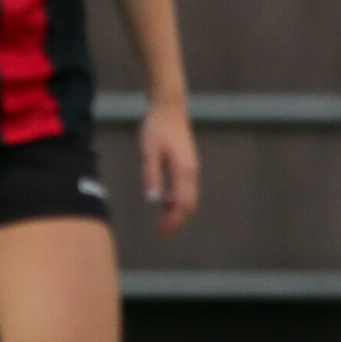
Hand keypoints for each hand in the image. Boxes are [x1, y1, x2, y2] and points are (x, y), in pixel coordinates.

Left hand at [136, 96, 199, 237]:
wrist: (169, 107)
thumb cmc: (157, 127)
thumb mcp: (149, 151)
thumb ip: (151, 175)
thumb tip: (152, 200)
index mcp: (183, 171)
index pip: (182, 204)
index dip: (173, 222)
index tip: (160, 232)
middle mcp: (191, 172)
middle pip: (189, 205)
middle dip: (176, 222)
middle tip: (160, 234)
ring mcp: (191, 169)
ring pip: (189, 199)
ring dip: (178, 213)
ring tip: (162, 224)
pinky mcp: (187, 165)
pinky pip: (187, 190)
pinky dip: (178, 202)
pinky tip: (165, 204)